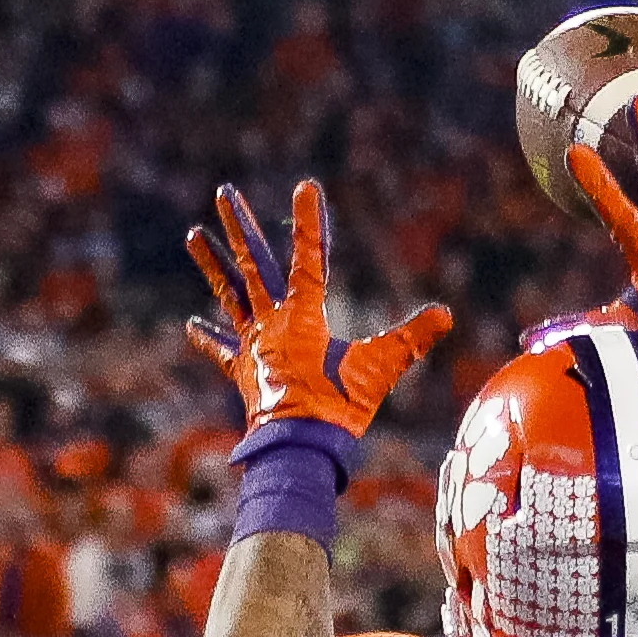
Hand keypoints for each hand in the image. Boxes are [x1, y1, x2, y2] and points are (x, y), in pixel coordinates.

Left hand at [187, 179, 450, 440]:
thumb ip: (411, 339)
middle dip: (240, 227)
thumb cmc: (339, 408)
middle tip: (224, 193)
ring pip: (229, 295)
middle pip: (252, 265)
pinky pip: (223, 351)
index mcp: (303, 316)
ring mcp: (254, 346)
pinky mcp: (244, 372)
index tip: (305, 187)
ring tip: (194, 235)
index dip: (311, 223)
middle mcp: (271, 324)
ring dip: (212, 264)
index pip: (310, 259)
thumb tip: (446, 315)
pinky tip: (191, 324)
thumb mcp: (381, 369)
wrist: (299, 450)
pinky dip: (208, 338)